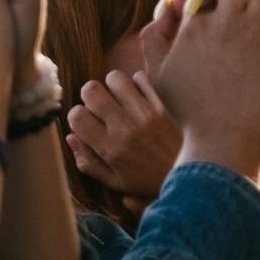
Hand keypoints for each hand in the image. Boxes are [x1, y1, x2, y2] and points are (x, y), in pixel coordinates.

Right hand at [65, 69, 182, 213]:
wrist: (189, 176)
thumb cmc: (147, 181)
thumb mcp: (114, 181)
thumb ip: (88, 162)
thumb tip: (70, 137)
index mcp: (109, 149)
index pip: (77, 116)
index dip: (76, 116)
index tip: (86, 123)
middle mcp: (124, 128)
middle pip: (91, 90)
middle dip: (90, 95)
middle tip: (99, 107)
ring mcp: (144, 114)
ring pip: (114, 78)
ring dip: (112, 86)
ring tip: (117, 99)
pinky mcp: (161, 105)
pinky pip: (141, 78)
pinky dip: (135, 83)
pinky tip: (136, 97)